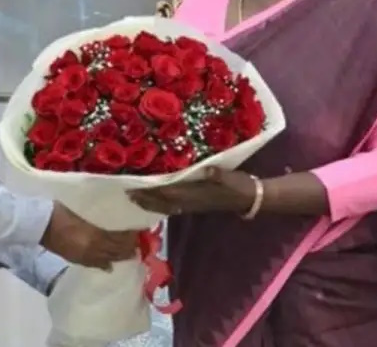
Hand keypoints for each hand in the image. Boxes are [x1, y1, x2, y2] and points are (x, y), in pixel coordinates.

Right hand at [40, 202, 137, 270]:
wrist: (39, 223)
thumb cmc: (60, 209)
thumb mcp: (83, 210)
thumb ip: (100, 216)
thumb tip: (115, 220)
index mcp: (95, 235)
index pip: (119, 239)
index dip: (130, 235)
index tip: (138, 229)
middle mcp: (93, 249)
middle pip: (117, 251)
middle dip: (128, 246)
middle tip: (137, 241)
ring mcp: (84, 256)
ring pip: (108, 259)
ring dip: (119, 256)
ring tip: (128, 252)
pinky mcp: (76, 259)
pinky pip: (94, 264)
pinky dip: (104, 264)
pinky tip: (109, 265)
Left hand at [127, 166, 256, 215]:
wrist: (248, 198)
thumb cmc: (239, 185)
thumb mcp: (230, 176)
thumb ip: (217, 173)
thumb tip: (207, 168)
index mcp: (196, 194)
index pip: (169, 193)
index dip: (151, 192)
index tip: (135, 187)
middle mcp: (191, 202)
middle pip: (162, 203)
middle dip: (145, 200)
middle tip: (127, 194)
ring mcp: (192, 206)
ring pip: (166, 207)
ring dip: (150, 204)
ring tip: (135, 198)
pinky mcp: (195, 206)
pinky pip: (172, 207)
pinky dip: (160, 205)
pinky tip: (154, 201)